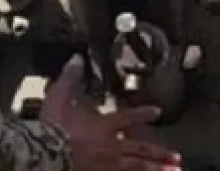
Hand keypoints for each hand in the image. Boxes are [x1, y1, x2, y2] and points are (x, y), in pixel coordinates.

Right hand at [41, 55, 182, 170]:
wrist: (43, 152)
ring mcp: (107, 166)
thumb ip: (71, 77)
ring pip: (137, 168)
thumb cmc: (52, 126)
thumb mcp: (59, 96)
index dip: (144, 114)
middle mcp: (110, 147)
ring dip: (156, 170)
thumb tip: (77, 58)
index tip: (158, 112)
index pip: (129, 117)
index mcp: (104, 126)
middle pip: (141, 150)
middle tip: (176, 158)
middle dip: (160, 153)